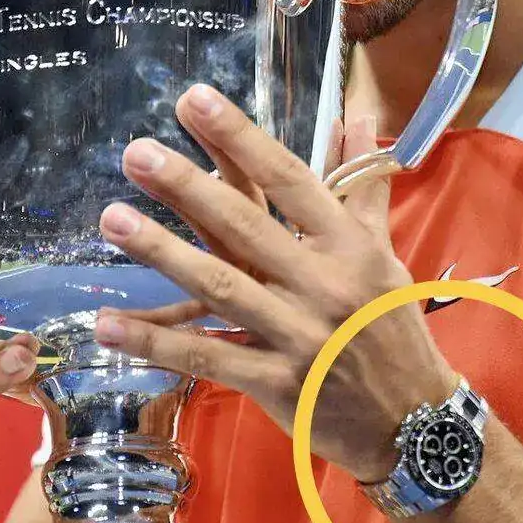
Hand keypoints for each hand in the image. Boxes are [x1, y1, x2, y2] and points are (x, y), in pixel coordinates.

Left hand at [95, 84, 457, 482]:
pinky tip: (108, 324)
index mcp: (349, 245)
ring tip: (112, 219)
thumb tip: (359, 117)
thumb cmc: (392, 328)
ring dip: (161, 252)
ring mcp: (298, 336)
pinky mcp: (274, 383)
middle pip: (246, 226)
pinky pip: (207, 356)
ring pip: (219, 287)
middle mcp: (323, 284)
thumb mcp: (384, 253)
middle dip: (187, 187)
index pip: (289, 180)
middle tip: (136, 152)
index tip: (195, 100)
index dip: (240, 139)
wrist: (414, 422)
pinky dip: (156, 342)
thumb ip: (363, 185)